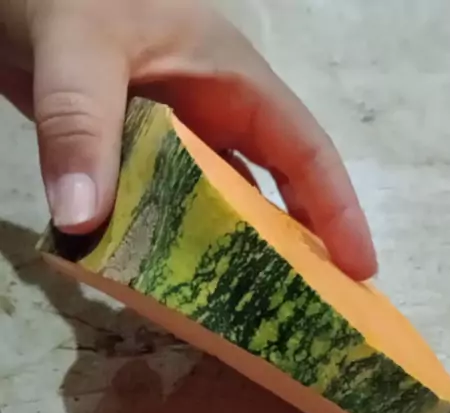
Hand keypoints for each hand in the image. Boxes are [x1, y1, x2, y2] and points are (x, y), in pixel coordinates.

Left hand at [0, 0, 375, 279]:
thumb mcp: (79, 49)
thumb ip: (82, 126)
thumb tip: (84, 222)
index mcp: (231, 81)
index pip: (304, 151)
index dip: (338, 211)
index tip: (359, 270)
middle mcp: (209, 114)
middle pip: (269, 188)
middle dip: (294, 247)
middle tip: (309, 311)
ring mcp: (170, 136)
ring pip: (212, 205)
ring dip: (224, 255)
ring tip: (240, 316)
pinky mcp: (130, 155)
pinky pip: (159, 209)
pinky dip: (163, 245)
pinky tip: (158, 285)